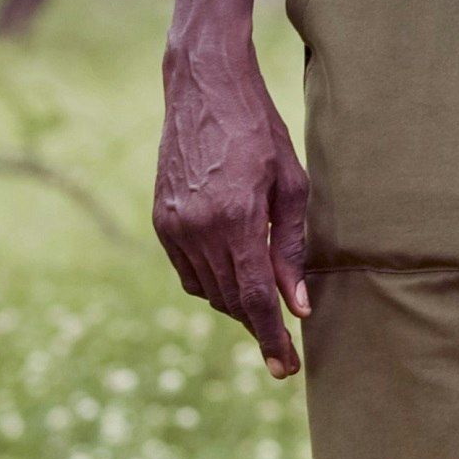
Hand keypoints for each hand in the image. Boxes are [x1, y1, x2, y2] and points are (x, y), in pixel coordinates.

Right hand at [154, 40, 310, 378]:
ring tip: (264, 306)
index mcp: (235, 220)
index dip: (272, 338)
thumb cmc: (260, 130)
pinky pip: (187, 271)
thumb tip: (297, 305)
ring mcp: (173, 226)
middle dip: (258, 325)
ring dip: (235, 305)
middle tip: (286, 343)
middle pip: (229, 301)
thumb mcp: (292, 185)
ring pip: (207, 290)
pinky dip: (212, 282)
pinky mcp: (160, 219)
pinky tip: (234, 275)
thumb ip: (292, 249)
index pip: (253, 298)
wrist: (204, 89)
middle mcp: (196, 229)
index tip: (287, 368)